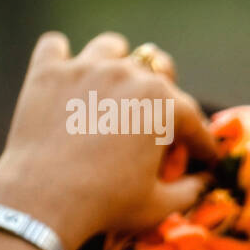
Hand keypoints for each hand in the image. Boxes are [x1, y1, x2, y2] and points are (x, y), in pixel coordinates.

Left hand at [0, 31, 214, 249]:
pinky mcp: (47, 73)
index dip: (202, 143)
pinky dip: (61, 58)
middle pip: (158, 73)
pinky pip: (55, 45)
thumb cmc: (108, 204)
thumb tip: (206, 181)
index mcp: (163, 103)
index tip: (204, 157)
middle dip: (165, 98)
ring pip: (111, 47)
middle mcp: (128, 74)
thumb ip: (192, 190)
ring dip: (117, 62)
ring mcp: (85, 68)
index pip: (193, 118)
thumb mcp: (162, 204)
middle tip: (158, 124)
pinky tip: (66, 77)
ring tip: (113, 86)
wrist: (43, 201)